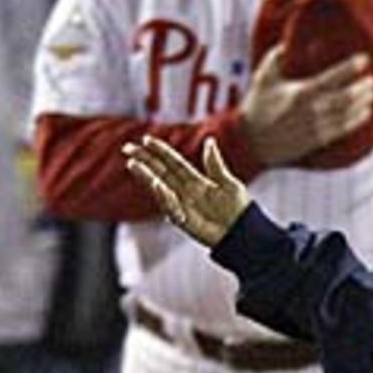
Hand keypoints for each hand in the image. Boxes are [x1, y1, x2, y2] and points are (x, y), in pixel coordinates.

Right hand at [123, 136, 251, 246]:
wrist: (244, 232)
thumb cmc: (239, 209)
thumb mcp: (229, 183)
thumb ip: (215, 164)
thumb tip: (210, 141)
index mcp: (196, 181)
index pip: (174, 162)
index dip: (161, 151)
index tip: (147, 139)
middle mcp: (185, 191)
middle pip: (160, 172)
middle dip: (144, 160)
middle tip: (128, 148)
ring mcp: (182, 205)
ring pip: (159, 187)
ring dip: (146, 176)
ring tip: (133, 164)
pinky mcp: (183, 220)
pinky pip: (170, 206)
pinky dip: (164, 196)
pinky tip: (157, 185)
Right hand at [239, 46, 372, 166]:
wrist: (252, 141)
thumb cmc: (258, 106)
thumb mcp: (264, 77)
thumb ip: (277, 57)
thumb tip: (290, 43)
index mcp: (301, 92)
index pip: (332, 77)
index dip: (351, 67)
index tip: (365, 59)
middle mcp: (312, 110)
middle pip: (346, 98)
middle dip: (363, 88)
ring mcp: (317, 126)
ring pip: (348, 114)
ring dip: (363, 103)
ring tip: (372, 94)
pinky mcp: (318, 139)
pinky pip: (343, 129)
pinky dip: (357, 120)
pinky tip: (366, 112)